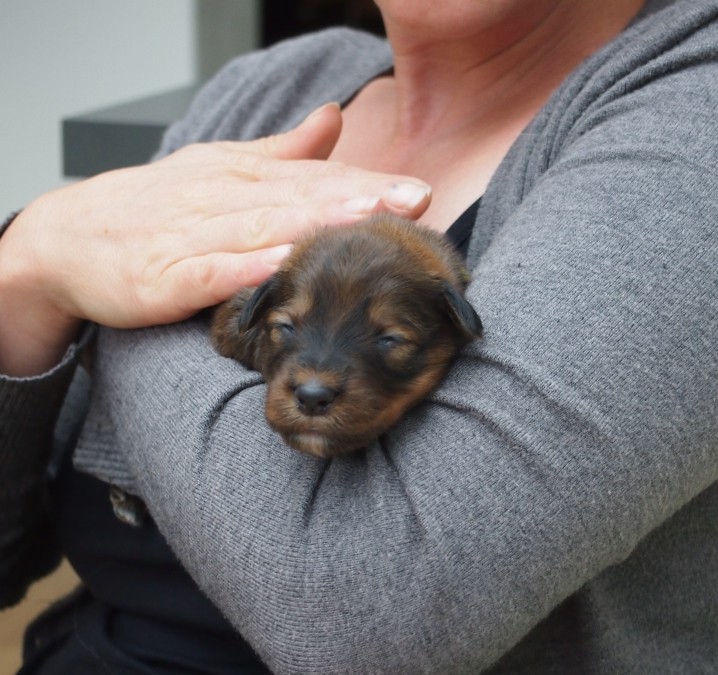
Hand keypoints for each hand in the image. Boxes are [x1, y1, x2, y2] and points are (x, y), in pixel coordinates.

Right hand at [0, 103, 430, 375]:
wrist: (64, 237)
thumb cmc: (152, 205)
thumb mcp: (219, 167)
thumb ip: (282, 151)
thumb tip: (334, 118)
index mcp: (239, 174)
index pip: (313, 177)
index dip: (366, 183)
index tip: (415, 192)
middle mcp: (220, 198)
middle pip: (298, 198)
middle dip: (358, 199)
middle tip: (411, 201)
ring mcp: (191, 236)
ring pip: (261, 226)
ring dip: (315, 222)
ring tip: (366, 220)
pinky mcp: (163, 276)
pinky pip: (211, 271)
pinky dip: (246, 266)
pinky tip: (283, 264)